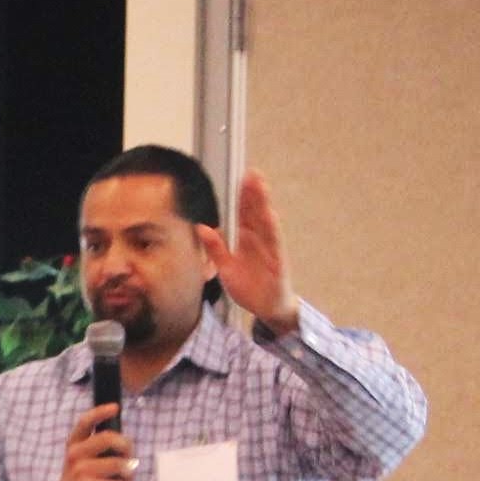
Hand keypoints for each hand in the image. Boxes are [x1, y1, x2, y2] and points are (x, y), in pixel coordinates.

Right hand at [31, 404, 131, 480]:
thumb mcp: (81, 462)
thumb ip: (97, 450)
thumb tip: (125, 442)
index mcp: (73, 446)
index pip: (85, 422)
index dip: (100, 412)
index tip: (115, 407)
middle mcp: (74, 455)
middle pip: (109, 438)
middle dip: (127, 447)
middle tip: (130, 458)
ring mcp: (80, 472)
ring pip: (119, 463)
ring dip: (130, 471)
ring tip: (128, 477)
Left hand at [195, 170, 298, 334]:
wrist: (267, 308)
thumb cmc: (249, 286)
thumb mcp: (225, 268)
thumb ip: (215, 248)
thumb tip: (201, 227)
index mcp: (247, 240)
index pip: (244, 213)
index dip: (243, 196)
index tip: (242, 177)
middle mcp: (260, 241)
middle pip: (256, 213)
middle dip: (254, 193)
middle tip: (252, 172)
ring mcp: (270, 249)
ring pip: (266, 223)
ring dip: (264, 205)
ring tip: (261, 187)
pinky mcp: (278, 262)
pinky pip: (275, 244)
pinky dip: (272, 230)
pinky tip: (270, 216)